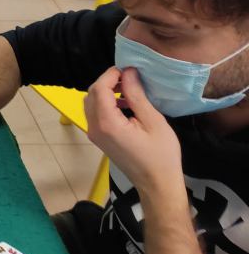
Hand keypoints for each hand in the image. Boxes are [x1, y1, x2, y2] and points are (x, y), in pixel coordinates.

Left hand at [84, 67, 183, 195]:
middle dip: (108, 82)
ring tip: (129, 90)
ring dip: (106, 92)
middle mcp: (94, 128)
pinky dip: (106, 104)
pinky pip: (96, 114)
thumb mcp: (153, 121)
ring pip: (91, 103)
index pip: (99, 88)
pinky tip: (126, 105)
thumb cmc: (161, 155)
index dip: (111, 75)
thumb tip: (128, 72)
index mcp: (107, 123)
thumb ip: (136, 95)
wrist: (157, 184)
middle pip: (92, 94)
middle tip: (129, 78)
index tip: (129, 69)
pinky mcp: (99, 138)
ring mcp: (94, 134)